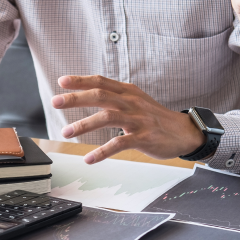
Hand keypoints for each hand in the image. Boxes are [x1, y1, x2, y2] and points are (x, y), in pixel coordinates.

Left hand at [51, 75, 205, 163]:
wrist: (184, 132)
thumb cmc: (155, 118)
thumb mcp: (136, 100)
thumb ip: (115, 96)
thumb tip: (90, 93)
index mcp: (128, 92)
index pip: (101, 81)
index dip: (81, 81)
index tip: (61, 81)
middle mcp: (131, 102)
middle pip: (100, 95)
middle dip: (75, 98)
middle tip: (55, 102)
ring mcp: (138, 119)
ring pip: (107, 117)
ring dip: (84, 124)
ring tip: (65, 132)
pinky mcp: (143, 138)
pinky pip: (119, 143)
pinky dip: (102, 151)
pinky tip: (89, 159)